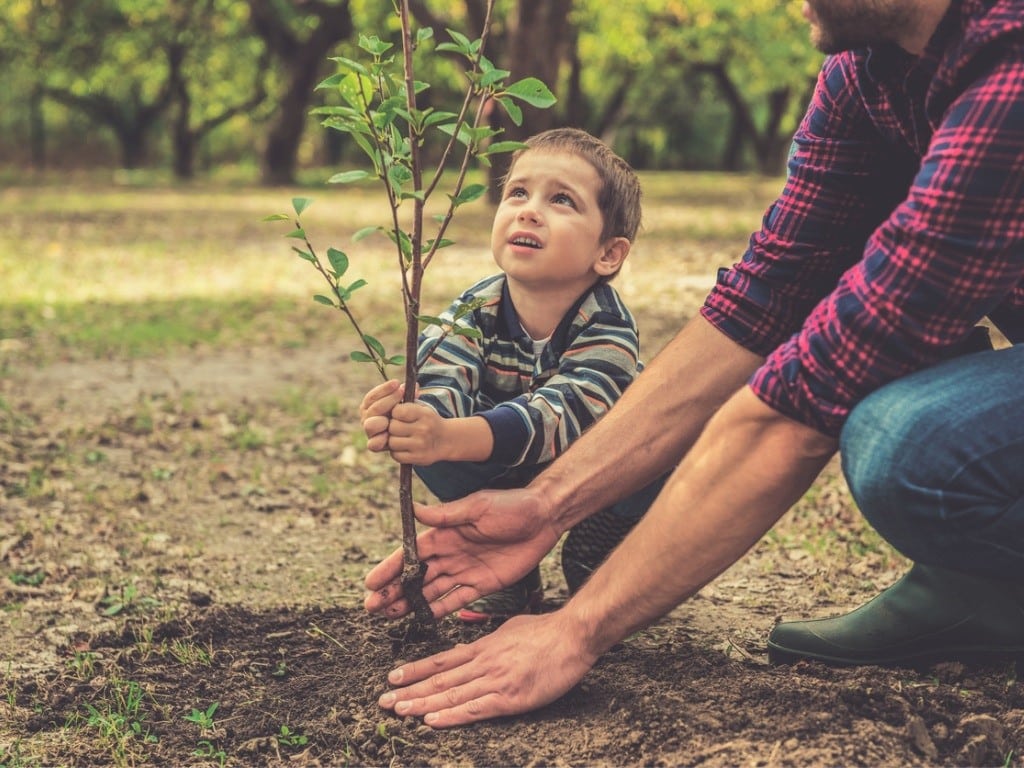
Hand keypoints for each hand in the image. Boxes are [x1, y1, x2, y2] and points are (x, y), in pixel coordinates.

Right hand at [359, 380, 403, 452]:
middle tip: (401, 393)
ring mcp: (370, 432)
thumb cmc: (404, 414)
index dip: (384, 389)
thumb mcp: (405, 403)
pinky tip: (387, 436)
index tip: (396, 383)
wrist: (407, 434)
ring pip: (370, 425)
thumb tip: (416, 387)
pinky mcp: (375, 445)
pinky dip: (379, 440)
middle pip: (373, 409)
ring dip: (381, 421)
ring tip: (392, 418)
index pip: (372, 396)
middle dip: (388, 400)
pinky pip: (372, 444)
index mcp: (370, 406)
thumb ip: (408, 395)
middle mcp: (367, 418)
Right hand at [364, 488, 559, 618]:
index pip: (411, 553)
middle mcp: (451, 553)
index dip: (390, 568)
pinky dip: (438, 610)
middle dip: (393, 591)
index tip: (370, 583)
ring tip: (388, 616)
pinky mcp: (483, 584)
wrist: (544, 518)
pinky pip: (456, 600)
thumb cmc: (512, 506)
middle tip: (372, 607)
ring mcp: (465, 570)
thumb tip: (413, 509)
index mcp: (445, 533)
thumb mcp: (478, 506)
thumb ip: (446, 515)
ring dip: (409, 602)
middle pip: (416, 576)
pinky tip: (421, 618)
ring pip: (431, 590)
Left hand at [378, 611, 596, 726]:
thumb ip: (487, 643)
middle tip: (383, 701)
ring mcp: (495, 680)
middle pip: (439, 680)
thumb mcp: (509, 630)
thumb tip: (466, 650)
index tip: (393, 677)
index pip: (441, 661)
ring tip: (398, 711)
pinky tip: (432, 721)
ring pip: (451, 695)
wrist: (572, 636)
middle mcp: (483, 663)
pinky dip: (451, 716)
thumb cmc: (546, 632)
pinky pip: (475, 709)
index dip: (415, 670)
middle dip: (409, 691)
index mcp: (483, 647)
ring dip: (422, 704)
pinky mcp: (510, 697)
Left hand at [386, 401, 448, 464]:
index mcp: (424, 414)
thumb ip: (406, 401)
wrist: (446, 440)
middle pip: (393, 427)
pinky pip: (396, 455)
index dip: (394, 413)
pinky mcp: (418, 458)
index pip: (397, 411)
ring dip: (393, 440)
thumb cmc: (428, 421)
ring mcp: (421, 445)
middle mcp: (423, 429)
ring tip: (401, 438)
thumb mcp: (422, 408)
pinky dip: (396, 452)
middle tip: (399, 428)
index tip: (399, 415)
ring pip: (392, 442)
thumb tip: (393, 392)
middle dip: (392, 427)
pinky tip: (404, 447)